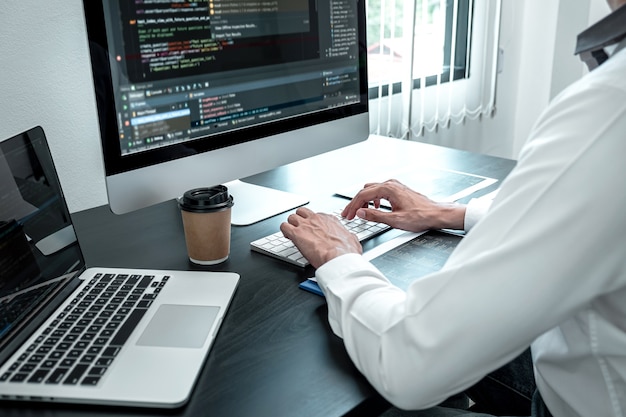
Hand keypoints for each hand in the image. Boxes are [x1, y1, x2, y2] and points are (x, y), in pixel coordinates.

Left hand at [280, 207, 361, 267]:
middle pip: (302, 212)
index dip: (313, 223)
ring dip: (291, 225)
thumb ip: (349, 237)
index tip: (312, 230)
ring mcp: (306, 225)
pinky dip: (284, 231)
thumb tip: (351, 239)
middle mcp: (317, 219)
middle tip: (300, 228)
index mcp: (329, 220)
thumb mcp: (353, 240)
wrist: (339, 258)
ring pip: (291, 217)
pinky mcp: (296, 233)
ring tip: (291, 233)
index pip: (317, 215)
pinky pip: (284, 226)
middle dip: (299, 219)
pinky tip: (287, 237)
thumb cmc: (346, 252)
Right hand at [341, 179, 465, 231]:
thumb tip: (360, 213)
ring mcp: (395, 186)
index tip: (347, 215)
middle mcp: (391, 184)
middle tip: (349, 214)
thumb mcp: (395, 220)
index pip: (363, 195)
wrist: (436, 214)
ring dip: (364, 201)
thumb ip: (375, 216)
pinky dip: (373, 199)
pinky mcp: (398, 190)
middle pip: (365, 191)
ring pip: (372, 190)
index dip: (352, 206)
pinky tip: (375, 208)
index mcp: (388, 189)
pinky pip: (379, 191)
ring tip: (360, 213)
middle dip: (356, 203)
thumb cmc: (421, 216)